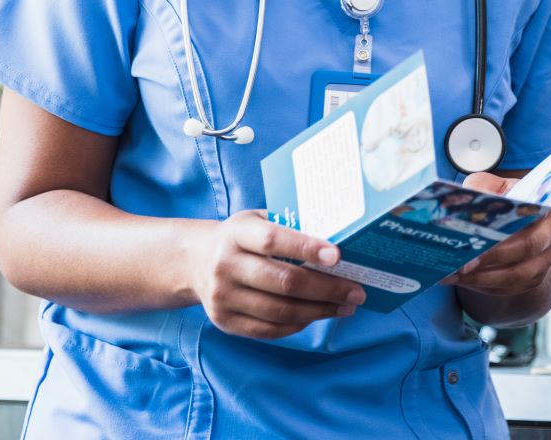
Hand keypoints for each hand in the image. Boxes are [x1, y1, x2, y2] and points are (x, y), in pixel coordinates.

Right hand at [188, 210, 365, 339]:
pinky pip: (270, 330)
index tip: (337, 255)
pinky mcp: (225, 322)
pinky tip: (316, 315)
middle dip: (327, 289)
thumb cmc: (239, 238)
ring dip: (319, 311)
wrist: (193, 261)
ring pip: (281, 311)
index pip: (273, 240)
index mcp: (236, 233)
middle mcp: (226, 265)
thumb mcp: (255, 220)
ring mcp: (223, 297)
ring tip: (345, 306)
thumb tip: (336, 240)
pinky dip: (299, 325)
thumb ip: (287, 227)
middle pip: (283, 282)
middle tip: (356, 291)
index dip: (306, 248)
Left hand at [443, 172, 550, 296]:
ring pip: (516, 279)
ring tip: (453, 276)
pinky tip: (462, 281)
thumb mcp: (492, 185)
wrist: (517, 210)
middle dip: (488, 264)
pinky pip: (509, 288)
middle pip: (521, 258)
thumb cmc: (501, 195)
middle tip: (459, 267)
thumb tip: (460, 203)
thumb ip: (480, 189)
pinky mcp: (533, 277)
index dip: (501, 246)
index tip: (473, 249)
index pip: (526, 235)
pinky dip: (484, 286)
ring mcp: (544, 261)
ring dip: (482, 280)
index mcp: (543, 212)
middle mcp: (549, 238)